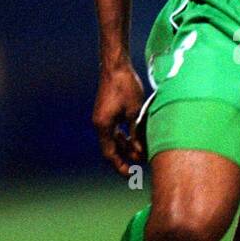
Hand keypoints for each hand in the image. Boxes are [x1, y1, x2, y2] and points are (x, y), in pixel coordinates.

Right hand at [92, 60, 145, 175]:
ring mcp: (102, 117)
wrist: (115, 66)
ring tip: (139, 152)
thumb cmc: (125, 86)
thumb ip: (135, 133)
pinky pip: (113, 129)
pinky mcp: (106, 111)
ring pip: (112, 139)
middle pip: (110, 148)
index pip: (110, 153)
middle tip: (138, 165)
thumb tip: (139, 152)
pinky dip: (123, 136)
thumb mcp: (135, 111)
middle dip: (124, 158)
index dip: (120, 166)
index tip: (130, 175)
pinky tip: (133, 138)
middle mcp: (100, 123)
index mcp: (104, 125)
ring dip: (125, 146)